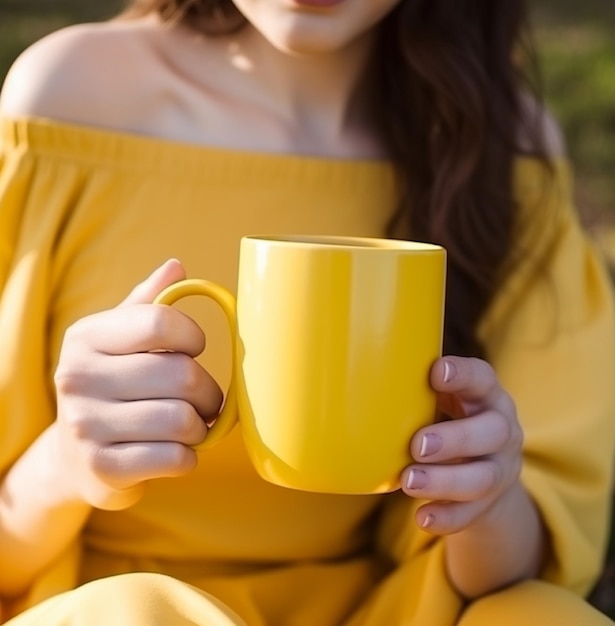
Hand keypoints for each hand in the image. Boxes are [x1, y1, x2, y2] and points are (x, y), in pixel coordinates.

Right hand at [52, 259, 222, 509]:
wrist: (74, 456)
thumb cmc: (111, 385)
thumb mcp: (118, 339)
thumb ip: (148, 303)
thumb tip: (176, 266)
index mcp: (85, 337)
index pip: (160, 322)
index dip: (193, 336)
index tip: (194, 349)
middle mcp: (77, 378)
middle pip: (181, 374)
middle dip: (209, 391)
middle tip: (207, 399)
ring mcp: (86, 426)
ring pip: (182, 420)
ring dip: (201, 425)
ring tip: (194, 424)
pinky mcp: (102, 469)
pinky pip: (175, 459)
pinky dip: (190, 456)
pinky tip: (180, 450)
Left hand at [401, 355, 522, 534]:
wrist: (485, 468)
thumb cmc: (448, 418)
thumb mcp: (442, 397)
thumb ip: (416, 387)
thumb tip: (354, 374)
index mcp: (487, 395)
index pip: (483, 378)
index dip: (463, 374)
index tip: (436, 372)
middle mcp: (502, 430)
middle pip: (492, 431)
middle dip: (454, 439)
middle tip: (417, 445)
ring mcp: (500, 468)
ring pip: (483, 477)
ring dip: (444, 481)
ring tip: (408, 481)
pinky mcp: (490, 502)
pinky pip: (472, 513)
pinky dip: (448, 517)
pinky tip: (422, 517)